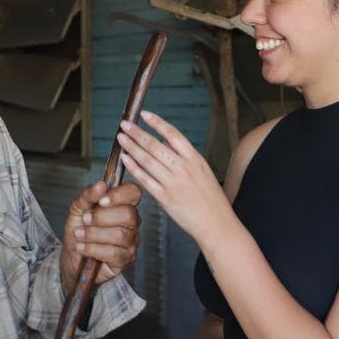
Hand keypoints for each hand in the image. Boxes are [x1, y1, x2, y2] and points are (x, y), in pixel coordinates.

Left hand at [60, 180, 141, 292]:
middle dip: (101, 217)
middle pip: (129, 214)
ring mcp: (131, 242)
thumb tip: (101, 185)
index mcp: (122, 205)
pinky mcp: (126, 260)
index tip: (100, 201)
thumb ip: (88, 196)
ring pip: (120, 235)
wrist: (71, 257)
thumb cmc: (78, 232)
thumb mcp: (77, 210)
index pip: (133, 192)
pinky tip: (83, 248)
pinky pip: (114, 253)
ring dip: (93, 234)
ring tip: (80, 235)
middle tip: (85, 220)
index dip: (119, 194)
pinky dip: (93, 249)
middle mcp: (131, 223)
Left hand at [116, 111, 230, 237]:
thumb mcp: (203, 171)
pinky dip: (134, 167)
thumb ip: (184, 156)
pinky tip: (125, 159)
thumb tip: (164, 142)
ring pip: (147, 160)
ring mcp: (174, 183)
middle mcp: (184, 168)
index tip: (144, 114)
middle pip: (155, 145)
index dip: (157, 123)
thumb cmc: (212, 199)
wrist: (217, 224)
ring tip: (121, 138)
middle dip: (137, 133)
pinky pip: (145, 179)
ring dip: (132, 147)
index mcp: (195, 159)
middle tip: (124, 124)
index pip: (173, 134)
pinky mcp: (165, 198)